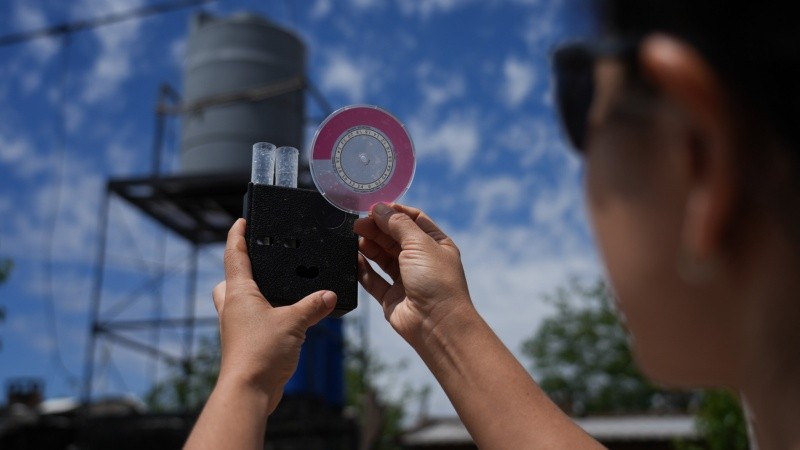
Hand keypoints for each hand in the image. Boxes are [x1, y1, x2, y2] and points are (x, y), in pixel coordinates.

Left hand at [212, 218, 336, 413]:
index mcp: (239, 294)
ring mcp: (236, 328)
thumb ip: (312, 305)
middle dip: (239, 271)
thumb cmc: (262, 352)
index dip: (237, 236)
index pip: (234, 256)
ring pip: (238, 304)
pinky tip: (284, 320)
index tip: (241, 221)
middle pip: (229, 281)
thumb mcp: (294, 322)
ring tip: (277, 291)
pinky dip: (264, 317)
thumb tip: (330, 294)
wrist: (249, 392)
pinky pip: (252, 323)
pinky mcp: (245, 345)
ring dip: (251, 296)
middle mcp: (232, 308)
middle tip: (257, 263)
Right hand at [354, 203, 472, 344]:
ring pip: (383, 257)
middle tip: (357, 223)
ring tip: (354, 236)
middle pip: (394, 238)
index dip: (394, 212)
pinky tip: (353, 257)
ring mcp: (406, 280)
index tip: (374, 208)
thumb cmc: (436, 281)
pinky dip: (363, 268)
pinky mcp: (392, 298)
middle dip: (377, 228)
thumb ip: (398, 224)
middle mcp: (422, 261)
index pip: (413, 220)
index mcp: (436, 244)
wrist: (438, 324)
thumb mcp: (420, 244)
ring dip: (369, 245)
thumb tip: (379, 208)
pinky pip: (373, 279)